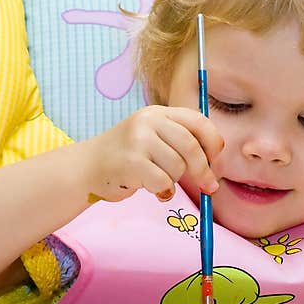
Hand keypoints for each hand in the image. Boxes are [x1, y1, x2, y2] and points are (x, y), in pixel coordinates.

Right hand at [83, 105, 223, 202]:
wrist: (87, 167)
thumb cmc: (128, 156)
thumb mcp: (153, 137)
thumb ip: (180, 141)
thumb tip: (215, 164)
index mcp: (158, 112)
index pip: (198, 121)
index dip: (213, 143)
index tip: (215, 160)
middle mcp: (148, 121)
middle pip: (191, 147)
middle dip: (204, 170)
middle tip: (209, 186)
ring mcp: (138, 140)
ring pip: (178, 167)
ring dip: (175, 181)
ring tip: (160, 180)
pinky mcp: (130, 162)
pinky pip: (163, 182)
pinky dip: (164, 191)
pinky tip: (152, 189)